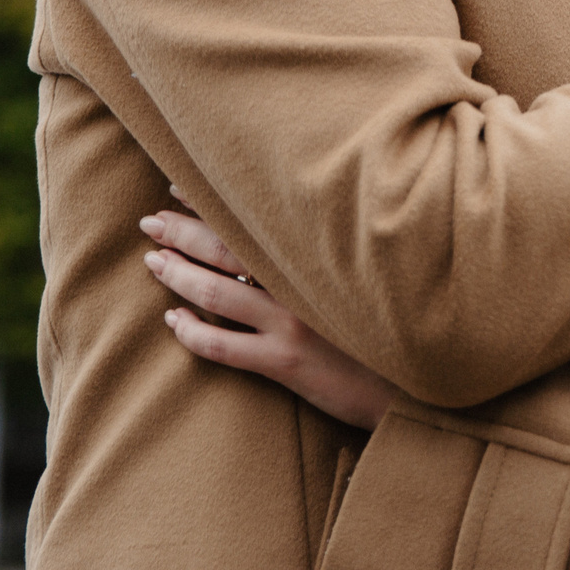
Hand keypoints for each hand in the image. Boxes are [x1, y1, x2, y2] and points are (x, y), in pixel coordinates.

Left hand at [140, 198, 397, 430]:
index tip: (180, 187)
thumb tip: (281, 237)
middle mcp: (301, 284)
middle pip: (227, 250)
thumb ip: (325, 258)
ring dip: (179, 275)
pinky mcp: (286, 361)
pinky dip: (192, 333)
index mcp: (317, 258)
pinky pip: (224, 346)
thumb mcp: (363, 279)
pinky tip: (174, 322)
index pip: (253, 219)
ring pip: (217, 293)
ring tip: (153, 262)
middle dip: (182, 232)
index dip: (211, 202)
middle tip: (150, 221)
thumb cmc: (390, 328)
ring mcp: (292, 323)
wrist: (418, 382)